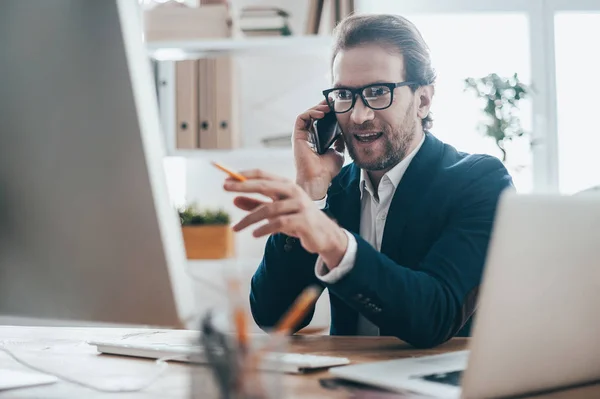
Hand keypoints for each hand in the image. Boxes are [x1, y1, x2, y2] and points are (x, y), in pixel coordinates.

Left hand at [224, 169, 347, 269]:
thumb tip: (234, 199)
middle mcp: (293, 191)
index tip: (227, 179)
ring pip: (269, 209)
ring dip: (249, 219)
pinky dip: (265, 229)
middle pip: (265, 184)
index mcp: (286, 185)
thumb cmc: (298, 220)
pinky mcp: (303, 220)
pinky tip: (255, 234)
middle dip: (243, 186)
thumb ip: (256, 205)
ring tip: (236, 228)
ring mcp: (300, 205)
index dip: (244, 175)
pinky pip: (279, 223)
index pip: (263, 174)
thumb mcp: (275, 212)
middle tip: (225, 187)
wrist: (324, 236)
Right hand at [293, 101, 344, 199]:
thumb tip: (344, 130)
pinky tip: (322, 113)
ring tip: (329, 107)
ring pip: (307, 115)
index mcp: (316, 140)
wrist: (319, 180)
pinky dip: (311, 113)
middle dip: (323, 107)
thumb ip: (339, 141)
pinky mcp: (297, 136)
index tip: (337, 107)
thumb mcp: (338, 152)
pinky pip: (301, 118)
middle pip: (313, 116)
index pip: (320, 121)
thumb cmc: (327, 170)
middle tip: (333, 102)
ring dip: (318, 108)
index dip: (328, 112)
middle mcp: (307, 136)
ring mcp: (301, 136)